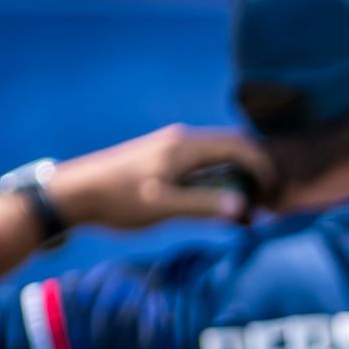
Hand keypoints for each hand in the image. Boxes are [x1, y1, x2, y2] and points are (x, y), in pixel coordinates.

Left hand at [45, 125, 273, 230]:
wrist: (74, 193)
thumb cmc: (117, 200)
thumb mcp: (163, 206)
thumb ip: (205, 206)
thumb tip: (246, 208)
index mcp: (186, 146)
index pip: (242, 146)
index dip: (264, 169)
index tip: (274, 197)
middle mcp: (182, 140)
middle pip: (234, 147)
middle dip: (255, 172)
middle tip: (265, 205)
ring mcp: (171, 147)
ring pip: (219, 155)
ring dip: (237, 178)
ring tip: (245, 209)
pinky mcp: (163, 159)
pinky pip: (204, 163)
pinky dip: (220, 179)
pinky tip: (216, 203)